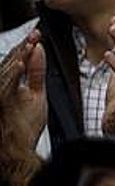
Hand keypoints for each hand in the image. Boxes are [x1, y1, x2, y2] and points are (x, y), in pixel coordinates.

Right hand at [0, 29, 46, 154]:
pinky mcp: (1, 102)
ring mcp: (0, 94)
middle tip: (34, 35)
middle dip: (22, 48)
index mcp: (8, 84)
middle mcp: (1, 87)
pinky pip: (5, 86)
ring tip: (30, 45)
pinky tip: (21, 64)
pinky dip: (13, 74)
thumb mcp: (36, 94)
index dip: (26, 47)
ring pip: (5, 71)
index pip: (15, 60)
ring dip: (19, 57)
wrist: (17, 151)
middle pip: (9, 62)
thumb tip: (39, 49)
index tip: (36, 34)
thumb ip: (37, 72)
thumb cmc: (25, 126)